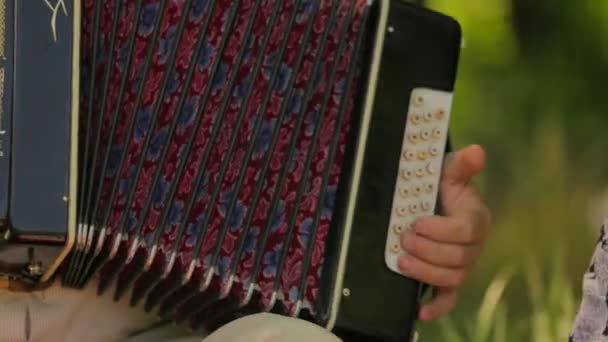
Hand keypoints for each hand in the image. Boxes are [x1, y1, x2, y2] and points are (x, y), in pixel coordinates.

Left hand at [397, 144, 490, 320]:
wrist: (434, 204)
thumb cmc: (441, 188)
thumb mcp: (448, 174)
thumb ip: (460, 166)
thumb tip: (476, 151)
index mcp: (476, 220)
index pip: (466, 231)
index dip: (441, 230)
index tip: (418, 223)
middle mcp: (473, 247)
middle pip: (458, 259)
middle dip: (428, 251)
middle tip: (403, 239)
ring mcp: (462, 266)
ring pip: (451, 279)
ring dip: (425, 272)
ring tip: (402, 261)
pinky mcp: (448, 280)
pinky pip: (448, 299)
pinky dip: (435, 308)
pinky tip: (419, 311)